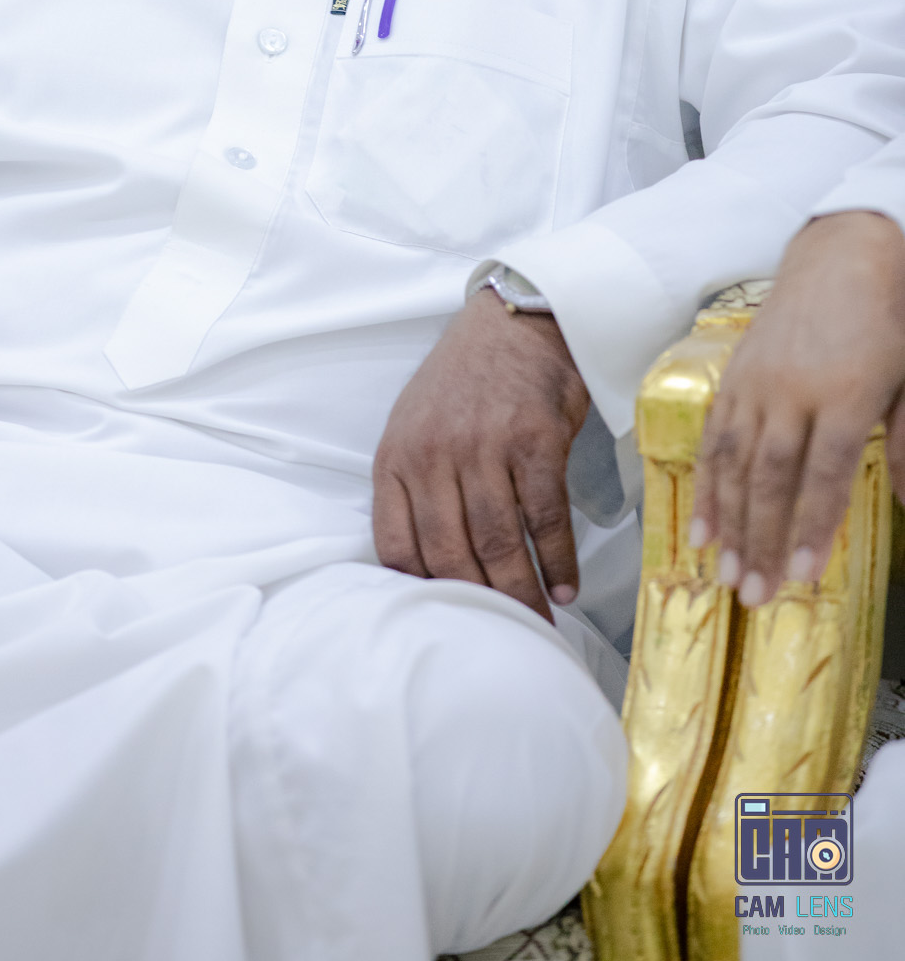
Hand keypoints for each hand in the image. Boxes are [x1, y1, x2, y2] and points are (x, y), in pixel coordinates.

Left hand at [373, 289, 590, 622]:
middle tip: (502, 635)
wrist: (516, 324)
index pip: (397, 546)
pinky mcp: (534, 442)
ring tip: (539, 622)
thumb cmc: (465, 383)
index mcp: (397, 457)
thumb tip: (427, 565)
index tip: (447, 618)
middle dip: (478, 604)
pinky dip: (557, 562)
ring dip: (521, 593)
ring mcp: (484, 447)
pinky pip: (544, 519)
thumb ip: (414, 488)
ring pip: (498, 543)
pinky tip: (564, 587)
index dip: (423, 590)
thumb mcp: (415, 426)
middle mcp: (434, 455)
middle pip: (450, 554)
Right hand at [691, 211, 904, 606]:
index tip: (802, 575)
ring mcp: (757, 382)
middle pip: (771, 476)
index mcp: (846, 394)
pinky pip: (714, 435)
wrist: (843, 253)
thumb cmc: (886, 316)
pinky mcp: (735, 375)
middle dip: (760, 539)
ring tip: (721, 569)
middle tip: (752, 592)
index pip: (826, 475)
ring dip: (727, 520)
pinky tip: (703, 521)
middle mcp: (793, 391)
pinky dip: (707, 481)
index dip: (812, 528)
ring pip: (734, 460)